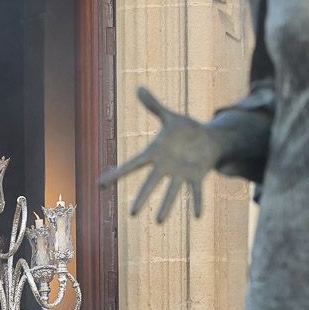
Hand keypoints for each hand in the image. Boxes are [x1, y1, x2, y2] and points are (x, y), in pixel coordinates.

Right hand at [103, 88, 221, 222]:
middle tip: (132, 213)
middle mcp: (165, 167)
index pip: (132, 165)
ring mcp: (180, 173)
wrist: (208, 139)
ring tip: (158, 222)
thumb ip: (154, 106)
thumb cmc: (185, 130)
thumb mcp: (169, 116)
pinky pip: (196, 192)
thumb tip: (139, 87)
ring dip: (166, 206)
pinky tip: (197, 216)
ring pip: (171, 192)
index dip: (116, 174)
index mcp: (155, 153)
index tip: (100, 184)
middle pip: (150, 183)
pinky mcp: (197, 176)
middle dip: (142, 198)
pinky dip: (197, 202)